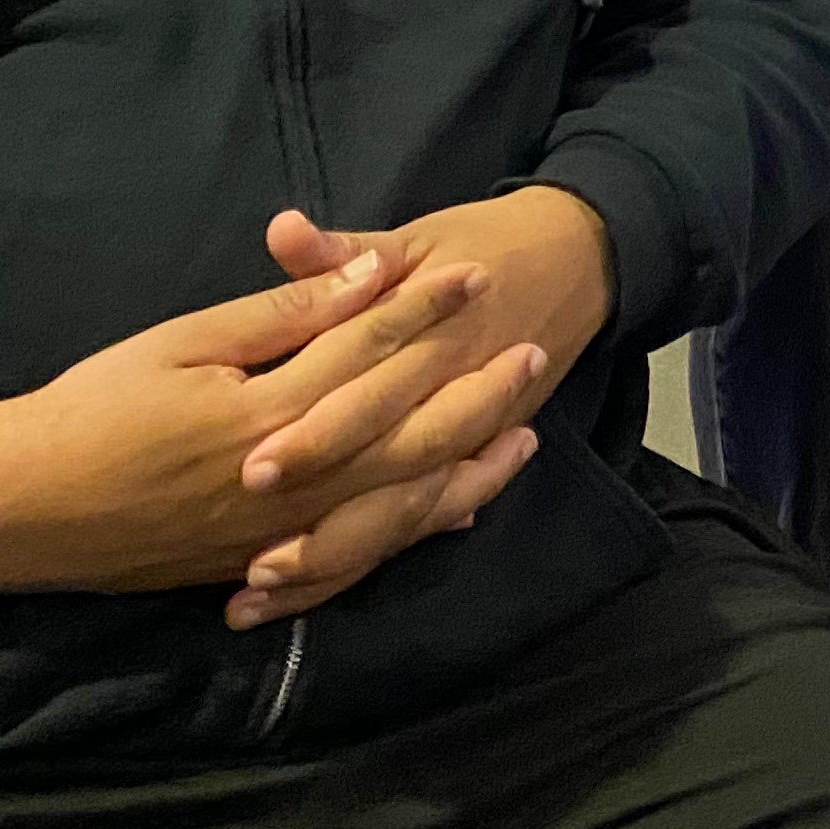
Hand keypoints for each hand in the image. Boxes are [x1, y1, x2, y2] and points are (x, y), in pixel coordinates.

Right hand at [0, 253, 546, 617]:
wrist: (20, 509)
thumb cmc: (95, 408)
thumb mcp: (181, 341)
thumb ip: (280, 315)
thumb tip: (367, 278)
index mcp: (266, 414)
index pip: (367, 352)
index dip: (425, 309)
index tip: (476, 274)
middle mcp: (288, 482)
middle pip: (406, 434)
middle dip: (476, 391)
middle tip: (534, 350)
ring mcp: (279, 534)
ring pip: (398, 503)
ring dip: (468, 467)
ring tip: (524, 435)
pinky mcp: (262, 564)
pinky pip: (359, 554)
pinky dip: (412, 531)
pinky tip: (454, 511)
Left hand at [231, 189, 614, 624]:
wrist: (579, 262)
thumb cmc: (481, 244)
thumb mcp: (415, 239)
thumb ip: (347, 251)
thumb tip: (282, 233)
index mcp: (435, 341)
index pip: (370, 393)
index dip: (317, 431)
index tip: (253, 465)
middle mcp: (450, 403)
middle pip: (384, 472)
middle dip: (319, 518)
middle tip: (250, 558)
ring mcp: (465, 444)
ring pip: (401, 516)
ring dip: (334, 558)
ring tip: (262, 593)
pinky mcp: (468, 464)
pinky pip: (416, 527)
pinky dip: (360, 562)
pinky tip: (297, 596)